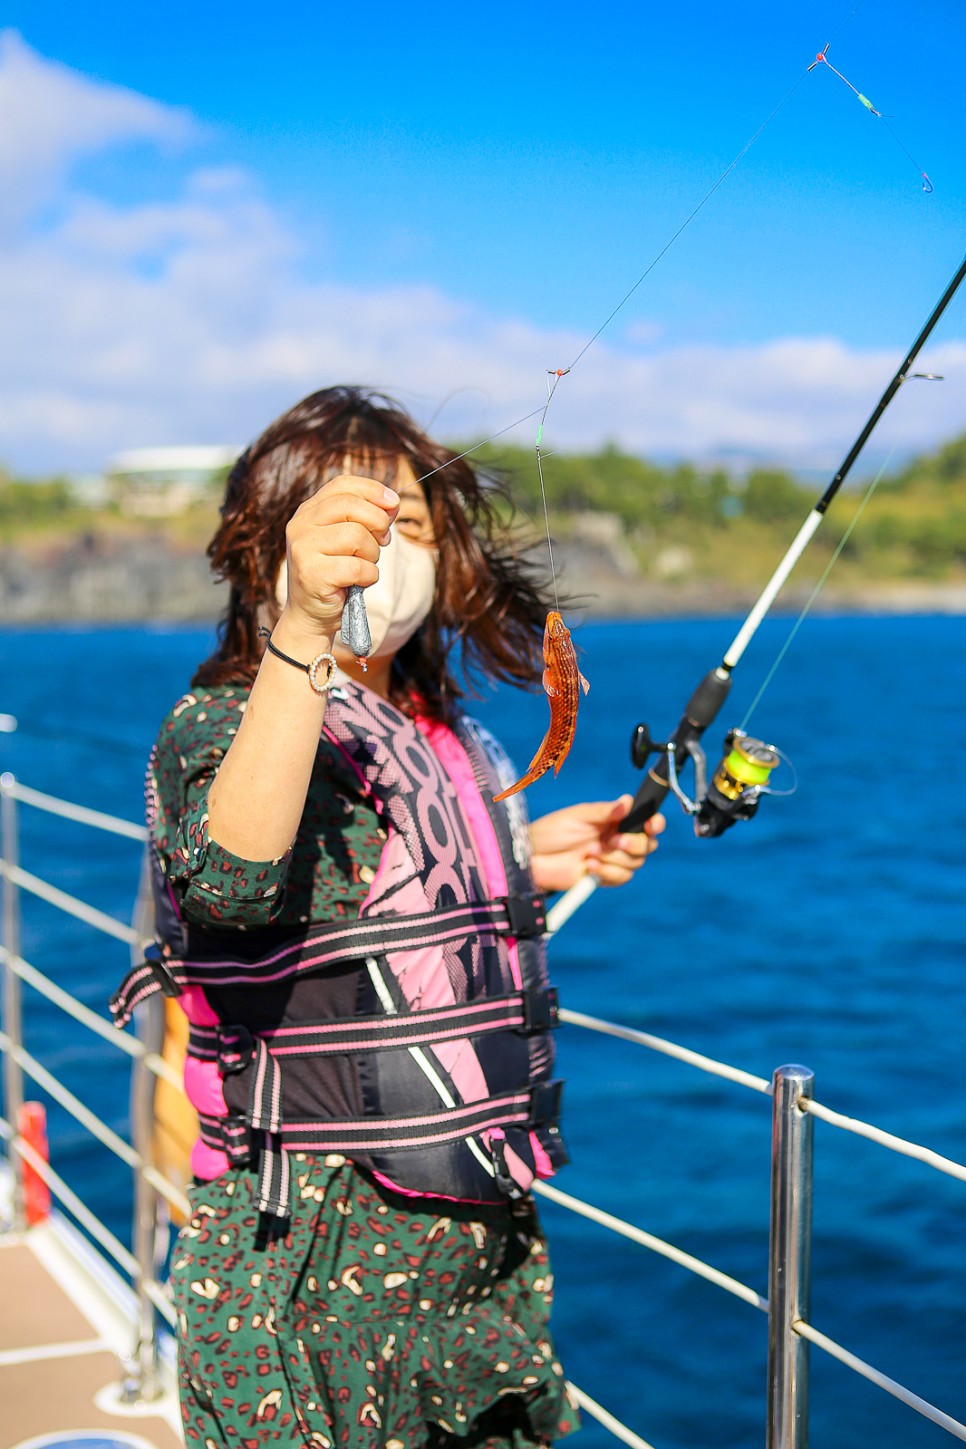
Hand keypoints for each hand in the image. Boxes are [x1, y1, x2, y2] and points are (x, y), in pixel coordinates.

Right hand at [279, 474, 398, 644]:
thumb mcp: (351, 540)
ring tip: (364, 566)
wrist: (312, 615)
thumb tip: (394, 502)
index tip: (394, 503)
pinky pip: (357, 567)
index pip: (342, 484)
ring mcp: (302, 548)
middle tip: (382, 541)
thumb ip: (369, 518)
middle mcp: (300, 525)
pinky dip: (368, 576)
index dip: (372, 490)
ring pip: (356, 536)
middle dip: (377, 523)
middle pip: (351, 506)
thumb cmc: (336, 575)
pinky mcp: (312, 573)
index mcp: (309, 511)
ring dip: (372, 554)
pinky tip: (359, 582)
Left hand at [529, 795, 664, 892]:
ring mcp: (612, 859)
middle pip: (647, 845)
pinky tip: (588, 866)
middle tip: (612, 841)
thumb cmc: (551, 831)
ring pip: (636, 863)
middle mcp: (617, 839)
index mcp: (615, 820)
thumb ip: (604, 811)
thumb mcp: (578, 816)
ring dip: (614, 858)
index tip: (651, 825)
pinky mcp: (605, 877)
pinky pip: (621, 878)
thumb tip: (627, 802)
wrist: (533, 859)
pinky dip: (607, 872)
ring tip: (590, 853)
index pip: (645, 821)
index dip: (654, 823)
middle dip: (633, 843)